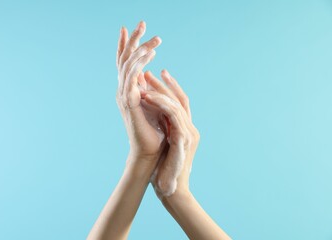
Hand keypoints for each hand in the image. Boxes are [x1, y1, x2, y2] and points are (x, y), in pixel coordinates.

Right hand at [116, 21, 163, 166]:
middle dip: (133, 40)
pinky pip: (131, 77)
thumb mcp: (154, 104)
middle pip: (124, 59)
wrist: (150, 151)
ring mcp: (124, 95)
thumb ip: (149, 89)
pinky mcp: (128, 101)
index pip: (126, 63)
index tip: (132, 28)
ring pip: (127, 65)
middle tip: (143, 22)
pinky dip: (139, 63)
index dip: (128, 45)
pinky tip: (150, 53)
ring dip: (140, 48)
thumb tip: (149, 76)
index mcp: (129, 90)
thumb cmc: (154, 131)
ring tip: (155, 38)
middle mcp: (123, 90)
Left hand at [141, 69, 199, 196]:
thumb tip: (152, 115)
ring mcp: (189, 134)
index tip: (157, 74)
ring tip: (145, 82)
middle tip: (148, 73)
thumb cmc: (163, 169)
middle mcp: (190, 129)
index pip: (179, 103)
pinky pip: (173, 116)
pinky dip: (161, 104)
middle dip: (163, 84)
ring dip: (160, 91)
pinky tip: (148, 97)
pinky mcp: (184, 140)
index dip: (169, 87)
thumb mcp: (163, 144)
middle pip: (179, 100)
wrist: (170, 189)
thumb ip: (162, 129)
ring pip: (177, 105)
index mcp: (185, 129)